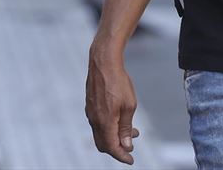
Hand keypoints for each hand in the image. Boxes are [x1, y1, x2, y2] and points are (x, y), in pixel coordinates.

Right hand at [86, 49, 139, 163]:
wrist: (103, 62)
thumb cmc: (118, 82)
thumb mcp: (129, 106)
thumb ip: (126, 127)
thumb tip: (126, 145)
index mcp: (104, 122)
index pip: (111, 147)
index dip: (122, 156)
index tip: (131, 160)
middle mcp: (94, 119)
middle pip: (103, 144)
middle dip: (117, 148)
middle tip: (131, 145)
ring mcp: (90, 112)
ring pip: (100, 133)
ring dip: (114, 136)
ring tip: (132, 130)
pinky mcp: (90, 104)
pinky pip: (97, 123)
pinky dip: (108, 127)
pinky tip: (119, 118)